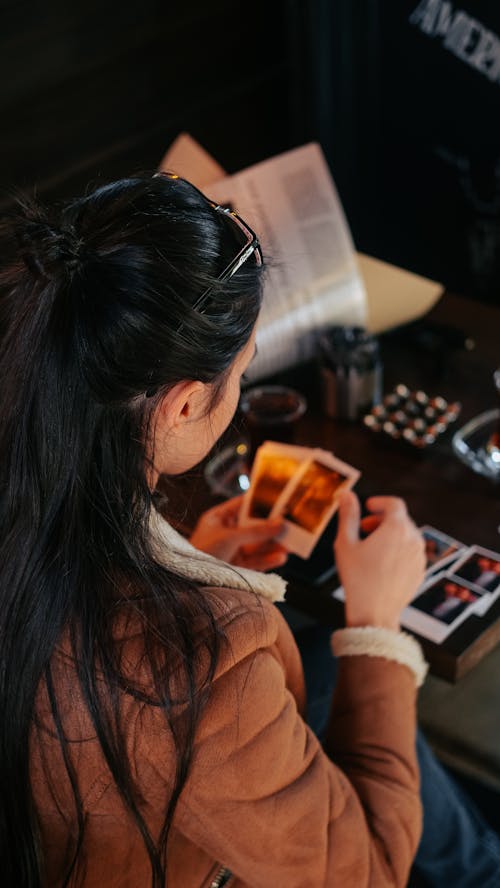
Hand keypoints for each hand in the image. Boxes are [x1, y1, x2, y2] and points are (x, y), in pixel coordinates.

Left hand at [189, 496, 287, 571]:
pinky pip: (255, 561)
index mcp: (218, 518)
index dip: (260, 502)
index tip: (278, 500)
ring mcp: (231, 551)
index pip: (242, 505)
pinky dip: (268, 560)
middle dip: (271, 527)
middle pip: (253, 527)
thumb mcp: (230, 537)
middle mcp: (225, 533)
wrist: (188, 580)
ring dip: (273, 545)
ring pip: (257, 546)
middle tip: (290, 524)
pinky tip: (281, 558)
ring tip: (291, 544)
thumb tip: (279, 523)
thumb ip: (256, 531)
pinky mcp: (236, 567)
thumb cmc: (201, 552)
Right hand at [334, 492, 425, 630]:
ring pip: (407, 536)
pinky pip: (411, 553)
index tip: (368, 507)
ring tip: (371, 548)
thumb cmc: (357, 578)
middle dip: (381, 520)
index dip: (380, 502)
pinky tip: (381, 563)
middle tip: (363, 529)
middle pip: (401, 519)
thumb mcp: (345, 543)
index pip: (394, 504)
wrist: (374, 613)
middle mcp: (414, 540)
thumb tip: (346, 494)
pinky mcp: (421, 571)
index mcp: (397, 528)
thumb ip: (348, 515)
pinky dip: (398, 550)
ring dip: (390, 535)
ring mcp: (420, 557)